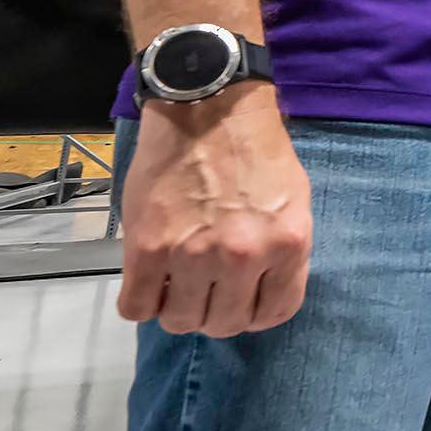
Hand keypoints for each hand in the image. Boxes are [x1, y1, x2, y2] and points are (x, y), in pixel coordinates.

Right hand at [117, 86, 312, 336]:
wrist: (208, 106)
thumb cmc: (254, 149)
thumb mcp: (295, 199)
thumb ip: (283, 251)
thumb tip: (262, 291)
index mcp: (287, 245)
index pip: (274, 313)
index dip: (254, 312)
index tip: (240, 300)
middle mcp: (243, 257)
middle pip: (224, 324)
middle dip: (214, 313)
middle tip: (204, 290)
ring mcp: (193, 254)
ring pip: (180, 322)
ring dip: (176, 309)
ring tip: (175, 284)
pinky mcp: (148, 248)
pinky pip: (136, 307)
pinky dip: (140, 303)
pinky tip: (148, 283)